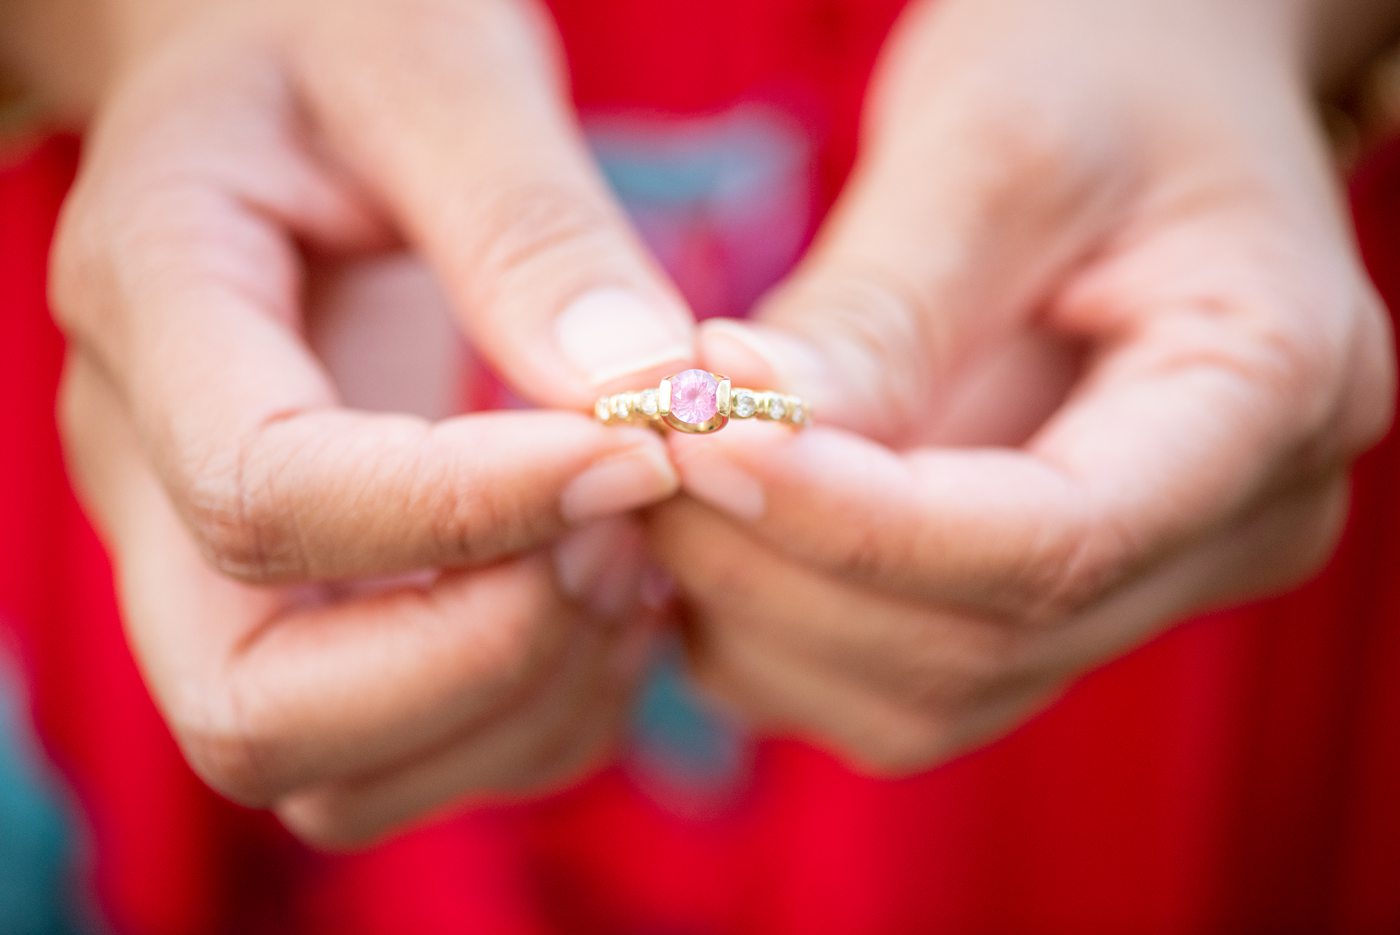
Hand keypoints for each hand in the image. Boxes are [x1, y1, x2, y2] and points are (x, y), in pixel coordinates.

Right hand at [52, 0, 692, 845]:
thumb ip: (531, 227)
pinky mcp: (312, 603)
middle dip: (484, 656)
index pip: (268, 496)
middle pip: (257, 710)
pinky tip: (611, 582)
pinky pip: (414, 754)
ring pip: (337, 768)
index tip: (640, 451)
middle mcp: (156, 475)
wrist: (278, 71)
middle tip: (624, 532)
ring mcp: (222, 564)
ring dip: (524, 698)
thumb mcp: (435, 72)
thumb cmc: (340, 34)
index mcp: (157, 307)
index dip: (469, 511)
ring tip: (632, 554)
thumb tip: (653, 399)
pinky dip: (543, 709)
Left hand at [651, 0, 1394, 772]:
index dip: (854, 521)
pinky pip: (882, 679)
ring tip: (666, 471)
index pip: (1056, 543)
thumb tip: (734, 431)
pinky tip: (709, 518)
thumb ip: (881, 311)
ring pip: (917, 697)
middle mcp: (1225, 531)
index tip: (692, 441)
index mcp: (1271, 397)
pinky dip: (768, 623)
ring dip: (757, 610)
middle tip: (642, 446)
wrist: (1141, 87)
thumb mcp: (995, 147)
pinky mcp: (1033, 596)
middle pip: (975, 646)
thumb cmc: (1097, 70)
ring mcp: (1133, 583)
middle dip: (777, 566)